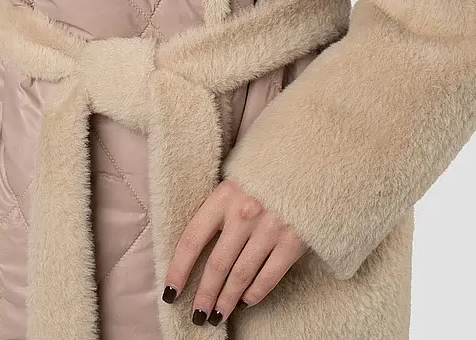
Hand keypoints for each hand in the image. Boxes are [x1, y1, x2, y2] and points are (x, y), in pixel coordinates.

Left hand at [161, 178, 306, 325]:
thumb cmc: (262, 172)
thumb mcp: (234, 179)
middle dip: (204, 295)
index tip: (170, 292)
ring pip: (241, 276)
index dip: (179, 269)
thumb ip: (217, 208)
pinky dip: (255, 293)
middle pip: (217, 265)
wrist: (306, 159)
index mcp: (224, 195)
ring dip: (226, 301)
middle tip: (196, 315)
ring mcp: (270, 228)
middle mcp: (244, 213)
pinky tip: (245, 301)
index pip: (193, 239)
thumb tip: (196, 247)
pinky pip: (269, 276)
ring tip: (216, 315)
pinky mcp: (293, 241)